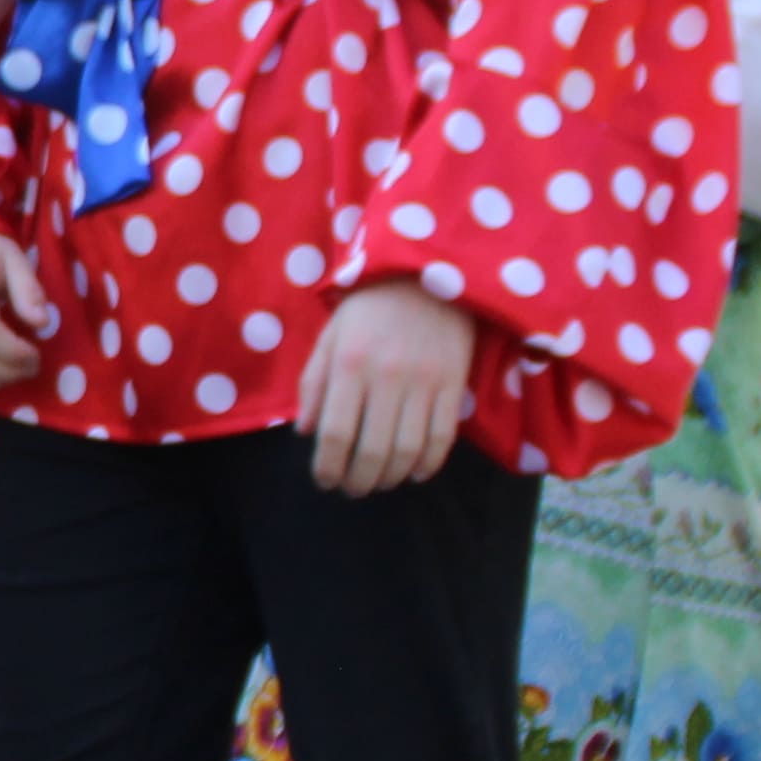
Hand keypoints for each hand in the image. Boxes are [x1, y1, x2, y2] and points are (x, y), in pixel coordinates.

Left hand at [301, 282, 479, 497]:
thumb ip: (314, 384)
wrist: (427, 271)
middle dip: (359, 481)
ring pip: (409, 450)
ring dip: (392, 477)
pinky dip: (429, 464)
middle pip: (373, 450)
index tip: (325, 481)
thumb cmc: (369, 306)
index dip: (328, 467)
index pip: (336, 433)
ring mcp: (425, 382)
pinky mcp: (454, 384)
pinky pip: (443, 437)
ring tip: (379, 483)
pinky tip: (415, 472)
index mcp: (350, 364)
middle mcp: (388, 377)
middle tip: (351, 489)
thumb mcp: (330, 336)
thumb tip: (306, 432)